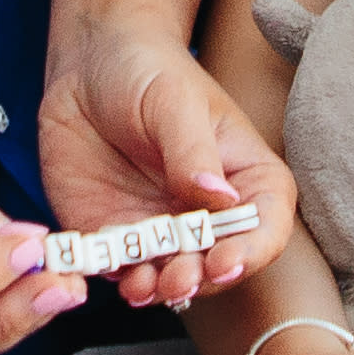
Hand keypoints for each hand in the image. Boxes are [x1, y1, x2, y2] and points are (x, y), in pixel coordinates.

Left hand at [32, 13, 295, 311]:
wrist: (88, 65)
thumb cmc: (147, 71)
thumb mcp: (174, 102)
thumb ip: (194, 153)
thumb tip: (221, 199)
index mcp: (246, 178)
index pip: (265, 225)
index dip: (251, 251)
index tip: (225, 261)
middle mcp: (209, 214)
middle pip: (218, 264)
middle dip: (200, 279)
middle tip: (179, 278)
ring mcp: (164, 230)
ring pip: (171, 276)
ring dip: (160, 289)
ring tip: (143, 287)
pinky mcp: (118, 236)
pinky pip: (122, 270)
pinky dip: (119, 280)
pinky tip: (110, 277)